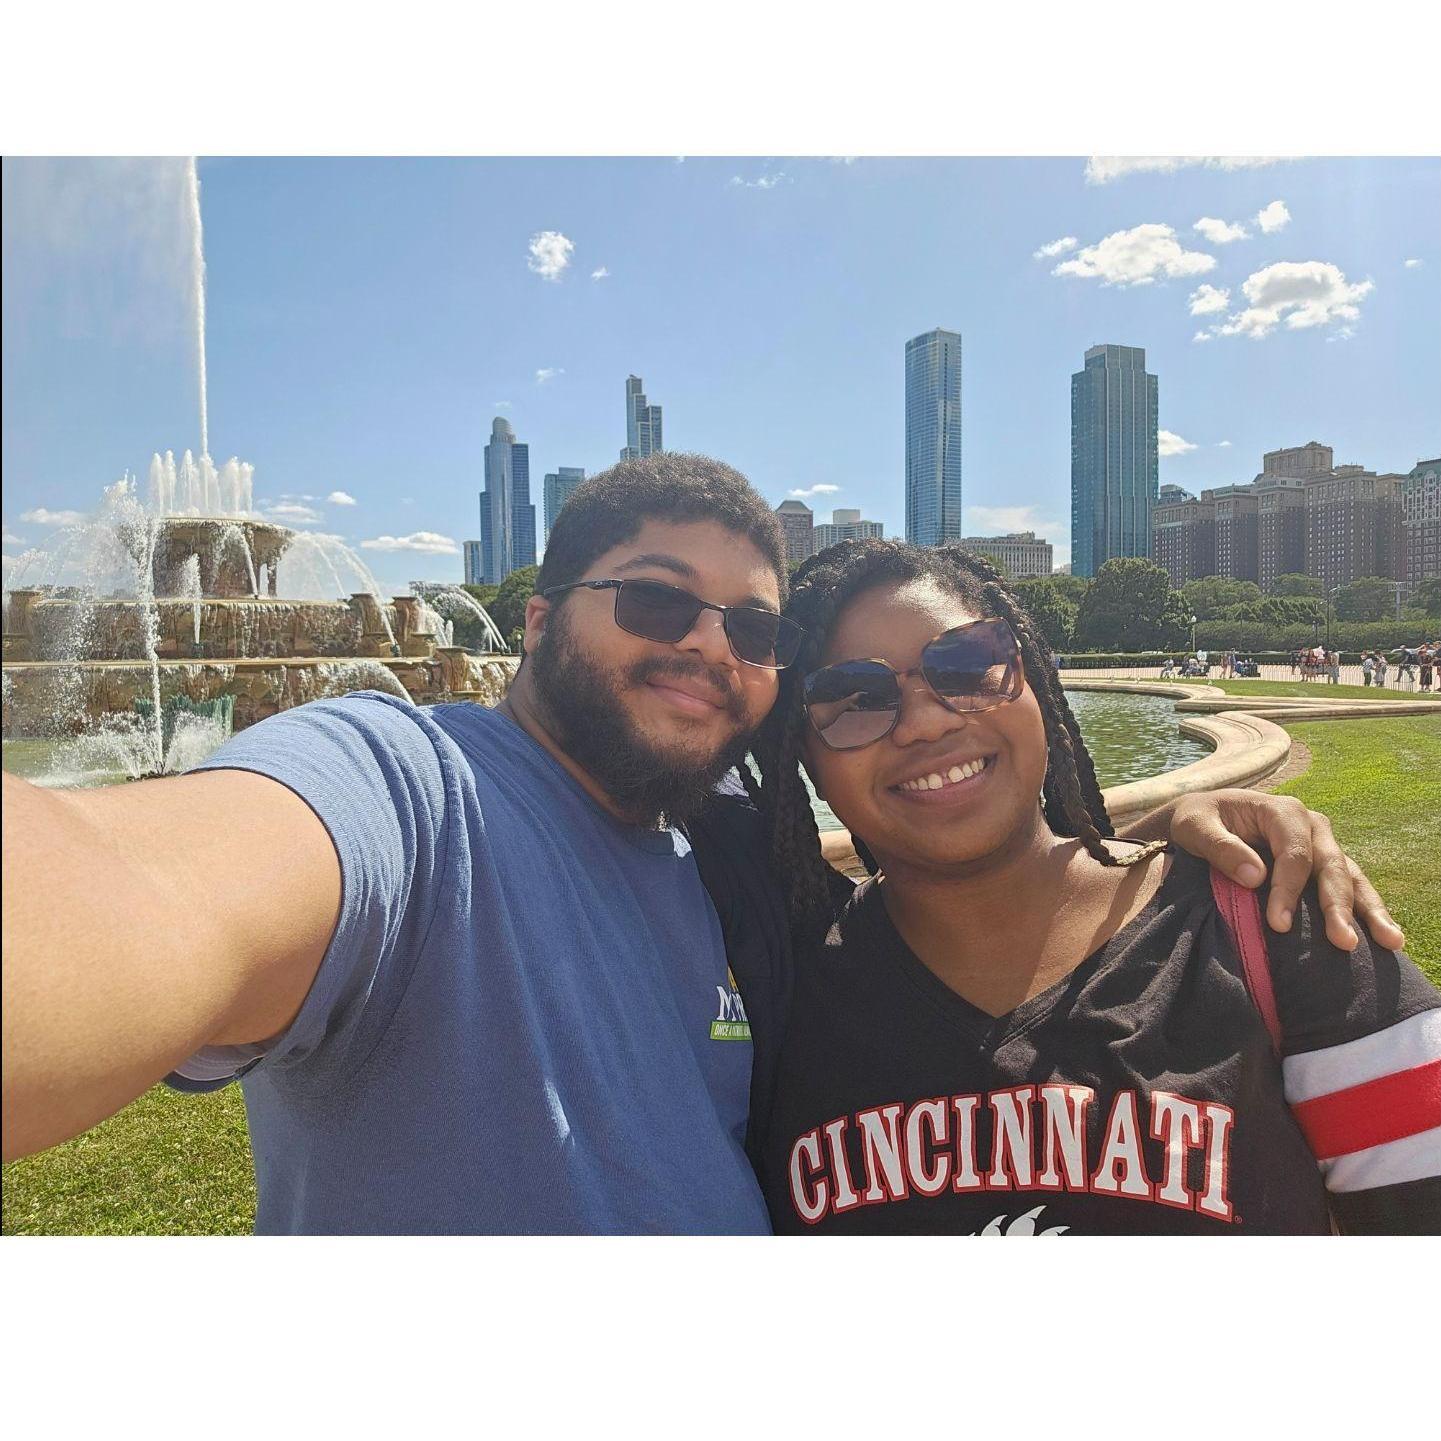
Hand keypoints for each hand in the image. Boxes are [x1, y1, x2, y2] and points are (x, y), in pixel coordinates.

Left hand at [1167, 789, 1403, 952]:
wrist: (1201, 818)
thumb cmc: (1197, 820)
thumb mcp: (1194, 827)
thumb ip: (1220, 848)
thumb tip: (1256, 877)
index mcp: (1282, 811)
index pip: (1294, 854)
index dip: (1288, 890)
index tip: (1277, 925)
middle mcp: (1311, 825)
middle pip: (1330, 866)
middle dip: (1338, 905)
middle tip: (1342, 942)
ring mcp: (1321, 844)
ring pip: (1350, 876)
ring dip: (1368, 910)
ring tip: (1391, 941)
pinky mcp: (1322, 864)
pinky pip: (1349, 885)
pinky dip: (1366, 909)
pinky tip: (1386, 935)